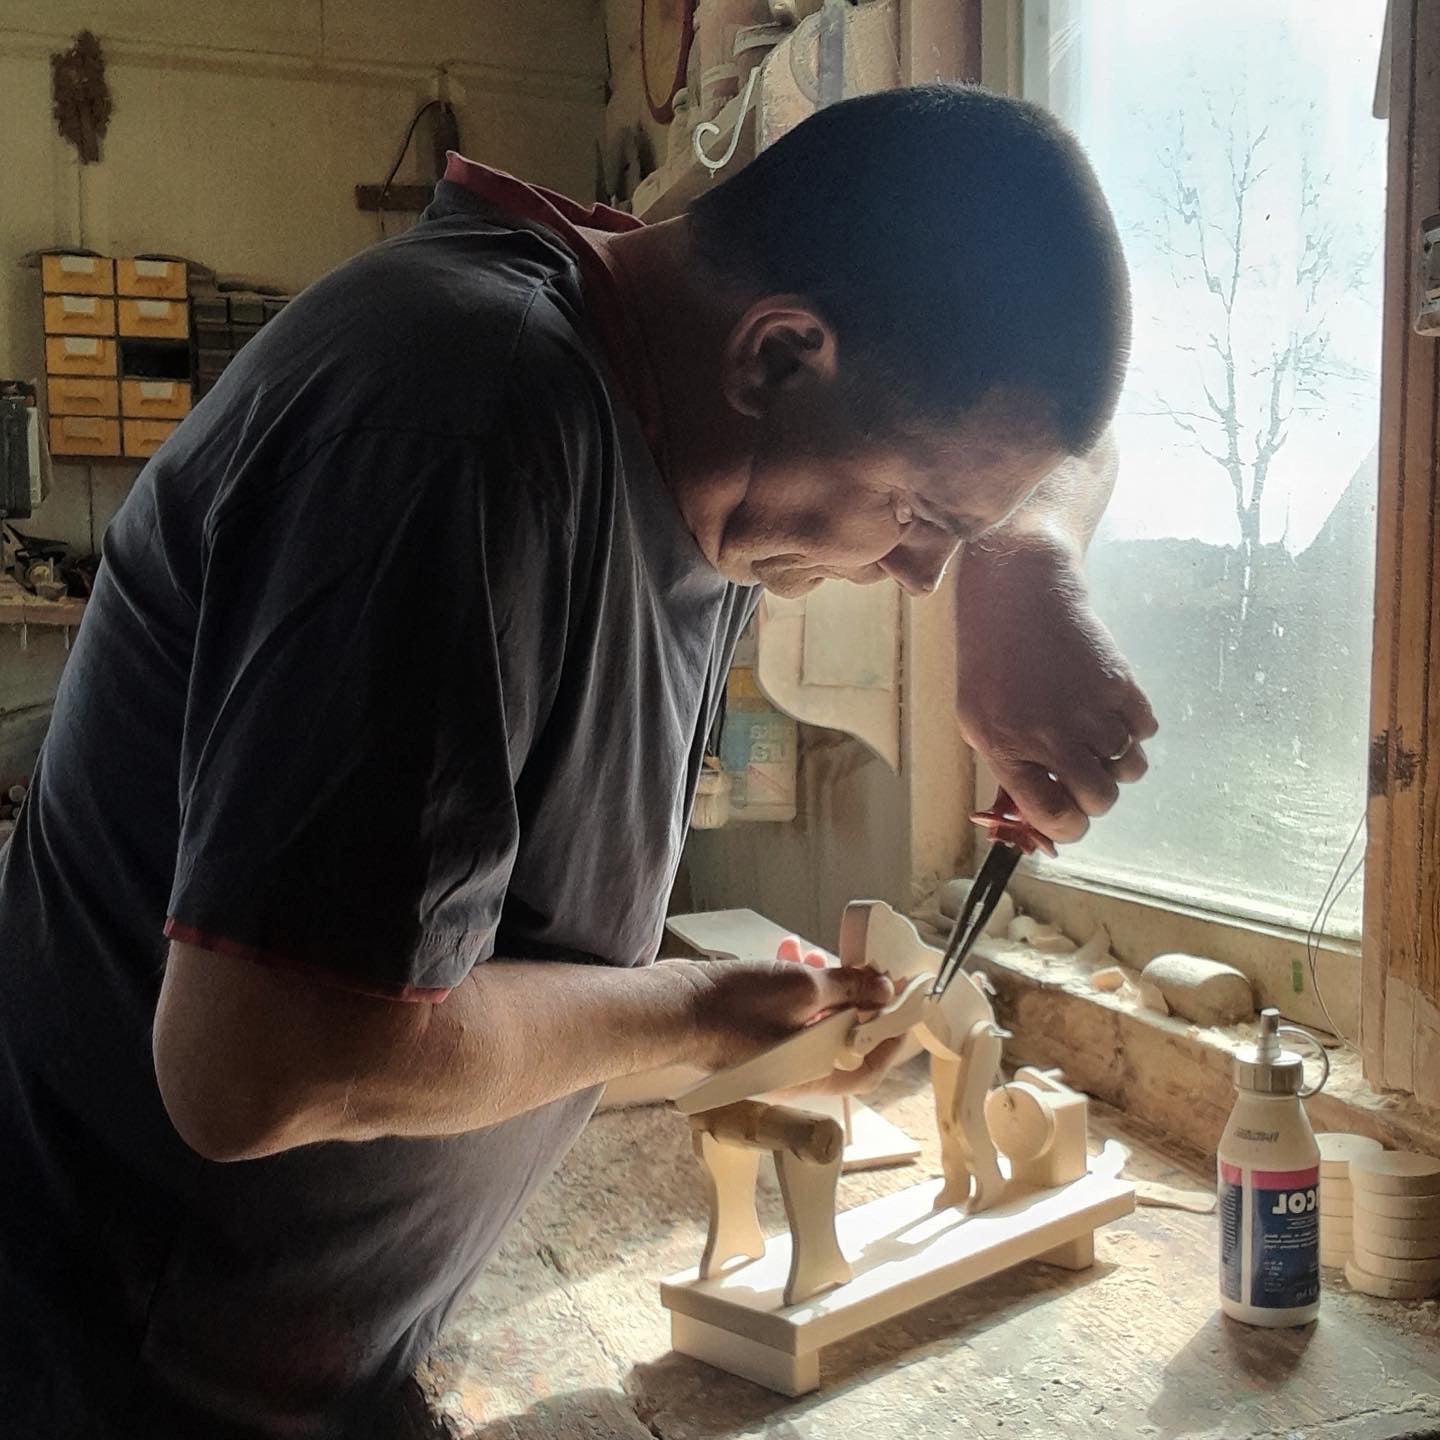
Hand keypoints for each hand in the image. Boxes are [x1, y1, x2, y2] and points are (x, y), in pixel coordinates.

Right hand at [670, 953, 894, 1087]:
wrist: (674, 1008)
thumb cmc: (738, 1007)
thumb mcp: (802, 989)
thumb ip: (848, 988)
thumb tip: (885, 989)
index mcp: (814, 1073)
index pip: (869, 1068)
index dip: (892, 1039)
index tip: (907, 1008)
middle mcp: (797, 1071)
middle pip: (845, 1040)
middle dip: (859, 1001)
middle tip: (870, 969)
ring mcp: (774, 1054)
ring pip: (815, 1021)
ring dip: (825, 985)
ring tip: (819, 950)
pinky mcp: (756, 1034)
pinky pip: (788, 1012)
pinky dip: (796, 985)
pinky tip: (789, 949)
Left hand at [954, 538, 1156, 843]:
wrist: (1019, 596)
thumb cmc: (991, 663)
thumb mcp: (978, 721)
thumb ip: (1010, 769)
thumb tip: (1044, 818)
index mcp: (1006, 746)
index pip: (1053, 815)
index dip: (1068, 827)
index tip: (1071, 818)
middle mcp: (1049, 733)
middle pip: (1101, 799)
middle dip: (1096, 797)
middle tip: (1084, 775)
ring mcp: (1088, 707)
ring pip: (1130, 769)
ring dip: (1118, 763)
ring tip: (1094, 737)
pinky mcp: (1119, 682)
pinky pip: (1146, 731)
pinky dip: (1134, 729)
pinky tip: (1108, 709)